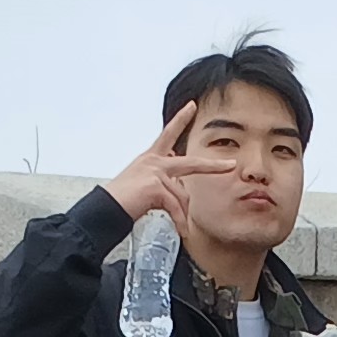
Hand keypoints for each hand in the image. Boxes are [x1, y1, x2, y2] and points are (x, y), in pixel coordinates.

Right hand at [103, 101, 224, 222]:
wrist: (106, 208)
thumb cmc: (122, 200)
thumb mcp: (143, 187)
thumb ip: (163, 184)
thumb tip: (180, 196)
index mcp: (150, 158)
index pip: (168, 134)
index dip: (180, 119)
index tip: (191, 106)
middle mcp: (154, 161)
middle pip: (191, 164)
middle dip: (213, 166)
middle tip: (230, 165)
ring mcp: (155, 172)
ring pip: (181, 196)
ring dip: (182, 215)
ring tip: (182, 228)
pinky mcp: (155, 186)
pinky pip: (175, 207)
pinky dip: (179, 221)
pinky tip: (181, 230)